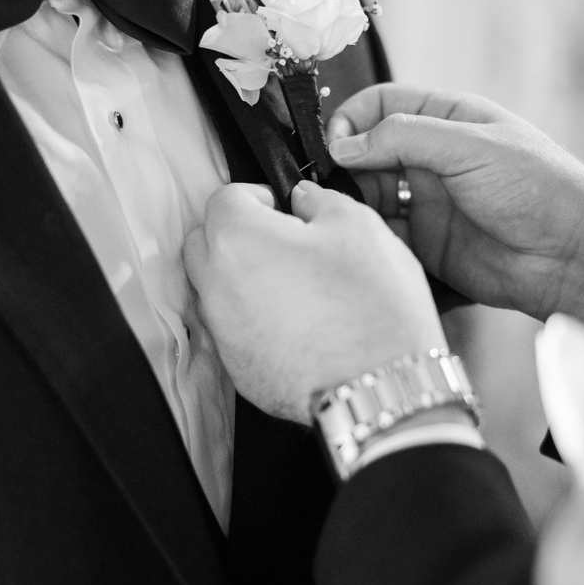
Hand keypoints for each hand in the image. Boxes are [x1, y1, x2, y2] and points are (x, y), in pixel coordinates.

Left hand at [183, 181, 447, 423]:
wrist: (379, 388)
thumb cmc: (371, 307)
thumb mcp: (360, 228)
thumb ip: (321, 201)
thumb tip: (303, 199)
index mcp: (238, 239)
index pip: (224, 198)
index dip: (257, 196)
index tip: (284, 209)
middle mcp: (216, 284)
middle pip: (204, 242)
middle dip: (235, 232)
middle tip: (282, 240)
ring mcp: (222, 330)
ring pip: (213, 288)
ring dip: (239, 276)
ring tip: (291, 283)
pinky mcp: (235, 367)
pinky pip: (231, 329)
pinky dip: (251, 319)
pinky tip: (293, 323)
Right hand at [329, 84, 583, 331]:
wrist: (570, 258)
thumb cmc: (540, 190)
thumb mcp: (469, 147)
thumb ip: (403, 139)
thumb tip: (343, 145)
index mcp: (446, 119)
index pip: (380, 104)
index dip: (351, 120)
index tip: (335, 145)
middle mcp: (431, 157)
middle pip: (365, 150)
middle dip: (343, 164)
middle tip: (329, 184)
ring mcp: (424, 199)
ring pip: (366, 193)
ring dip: (350, 200)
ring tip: (343, 212)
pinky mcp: (421, 241)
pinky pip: (378, 232)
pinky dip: (363, 233)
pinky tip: (361, 236)